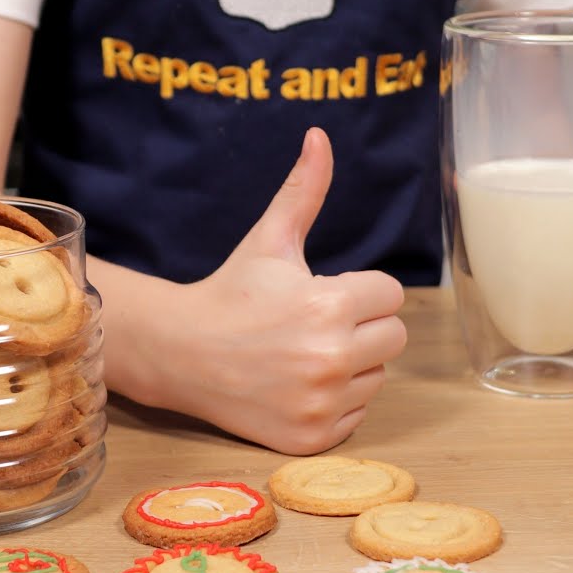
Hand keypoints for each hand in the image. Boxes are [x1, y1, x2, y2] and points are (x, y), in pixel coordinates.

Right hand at [161, 127, 406, 454]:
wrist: (179, 354)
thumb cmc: (231, 293)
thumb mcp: (268, 240)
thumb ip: (303, 190)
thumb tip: (320, 136)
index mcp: (330, 304)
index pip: (390, 296)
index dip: (358, 291)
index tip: (320, 294)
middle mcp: (330, 358)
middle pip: (393, 338)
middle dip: (361, 328)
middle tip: (312, 326)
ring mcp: (321, 403)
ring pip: (377, 378)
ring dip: (351, 367)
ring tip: (301, 356)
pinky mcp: (312, 437)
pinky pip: (357, 415)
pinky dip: (334, 404)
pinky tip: (296, 387)